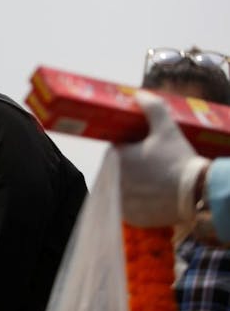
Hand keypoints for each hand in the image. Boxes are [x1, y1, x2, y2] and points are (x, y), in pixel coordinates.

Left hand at [113, 90, 209, 226]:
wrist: (198, 193)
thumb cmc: (180, 160)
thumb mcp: (167, 129)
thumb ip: (153, 108)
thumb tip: (140, 94)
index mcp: (117, 158)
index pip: (114, 151)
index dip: (128, 150)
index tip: (141, 151)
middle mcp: (113, 180)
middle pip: (116, 170)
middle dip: (129, 168)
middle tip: (150, 168)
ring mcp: (120, 200)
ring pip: (120, 189)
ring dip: (131, 185)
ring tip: (152, 182)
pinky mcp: (130, 216)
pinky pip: (127, 207)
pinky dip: (136, 203)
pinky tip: (150, 197)